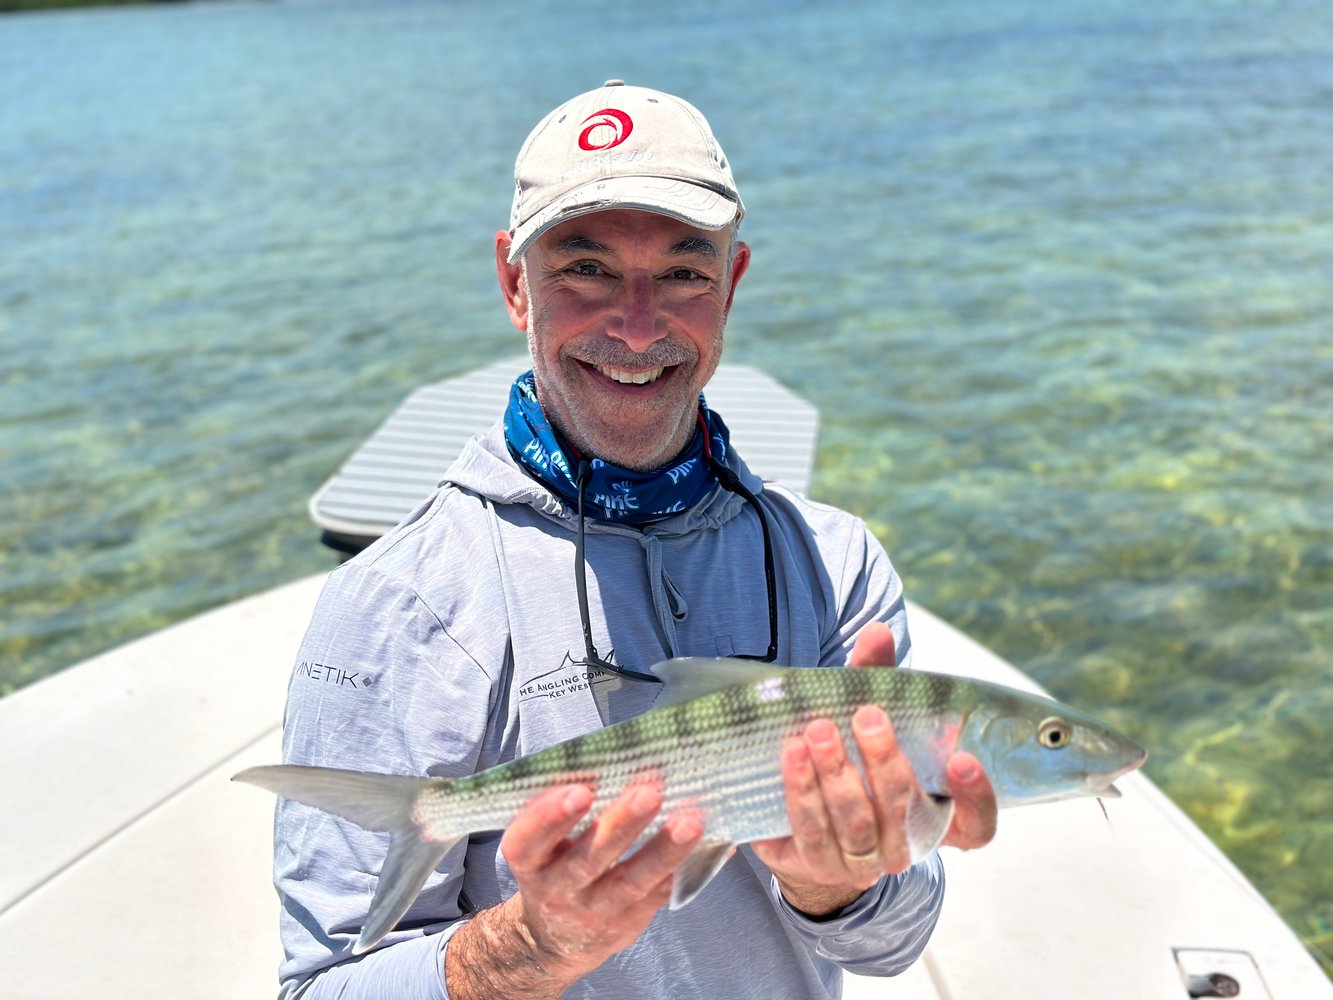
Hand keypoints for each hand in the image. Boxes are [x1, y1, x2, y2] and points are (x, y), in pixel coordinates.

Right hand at [445, 781, 702, 997]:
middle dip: (620, 825)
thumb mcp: (541, 844)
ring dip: (662, 850)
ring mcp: (594, 911)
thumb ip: (563, 809)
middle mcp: (557, 890)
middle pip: (587, 860)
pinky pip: (659, 894)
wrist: (555, 938)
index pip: (528, 842)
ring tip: (691, 822)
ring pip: (630, 882)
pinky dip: (686, 868)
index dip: (549, 817)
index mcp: (530, 862)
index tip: (581, 791)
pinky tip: (713, 844)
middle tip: (649, 794)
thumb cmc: (554, 864)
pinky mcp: (627, 922)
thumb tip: (614, 757)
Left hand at [751, 621, 997, 915]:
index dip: (977, 796)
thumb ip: (878, 679)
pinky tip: (792, 754)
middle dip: (885, 762)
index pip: (979, 824)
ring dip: (836, 775)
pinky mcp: (817, 866)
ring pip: (856, 825)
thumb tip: (877, 632)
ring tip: (818, 730)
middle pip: (905, 812)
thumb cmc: (855, 756)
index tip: (962, 757)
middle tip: (867, 717)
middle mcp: (907, 846)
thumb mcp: (872, 717)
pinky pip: (812, 832)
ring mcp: (864, 863)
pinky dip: (801, 790)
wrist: (807, 813)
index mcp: (941, 817)